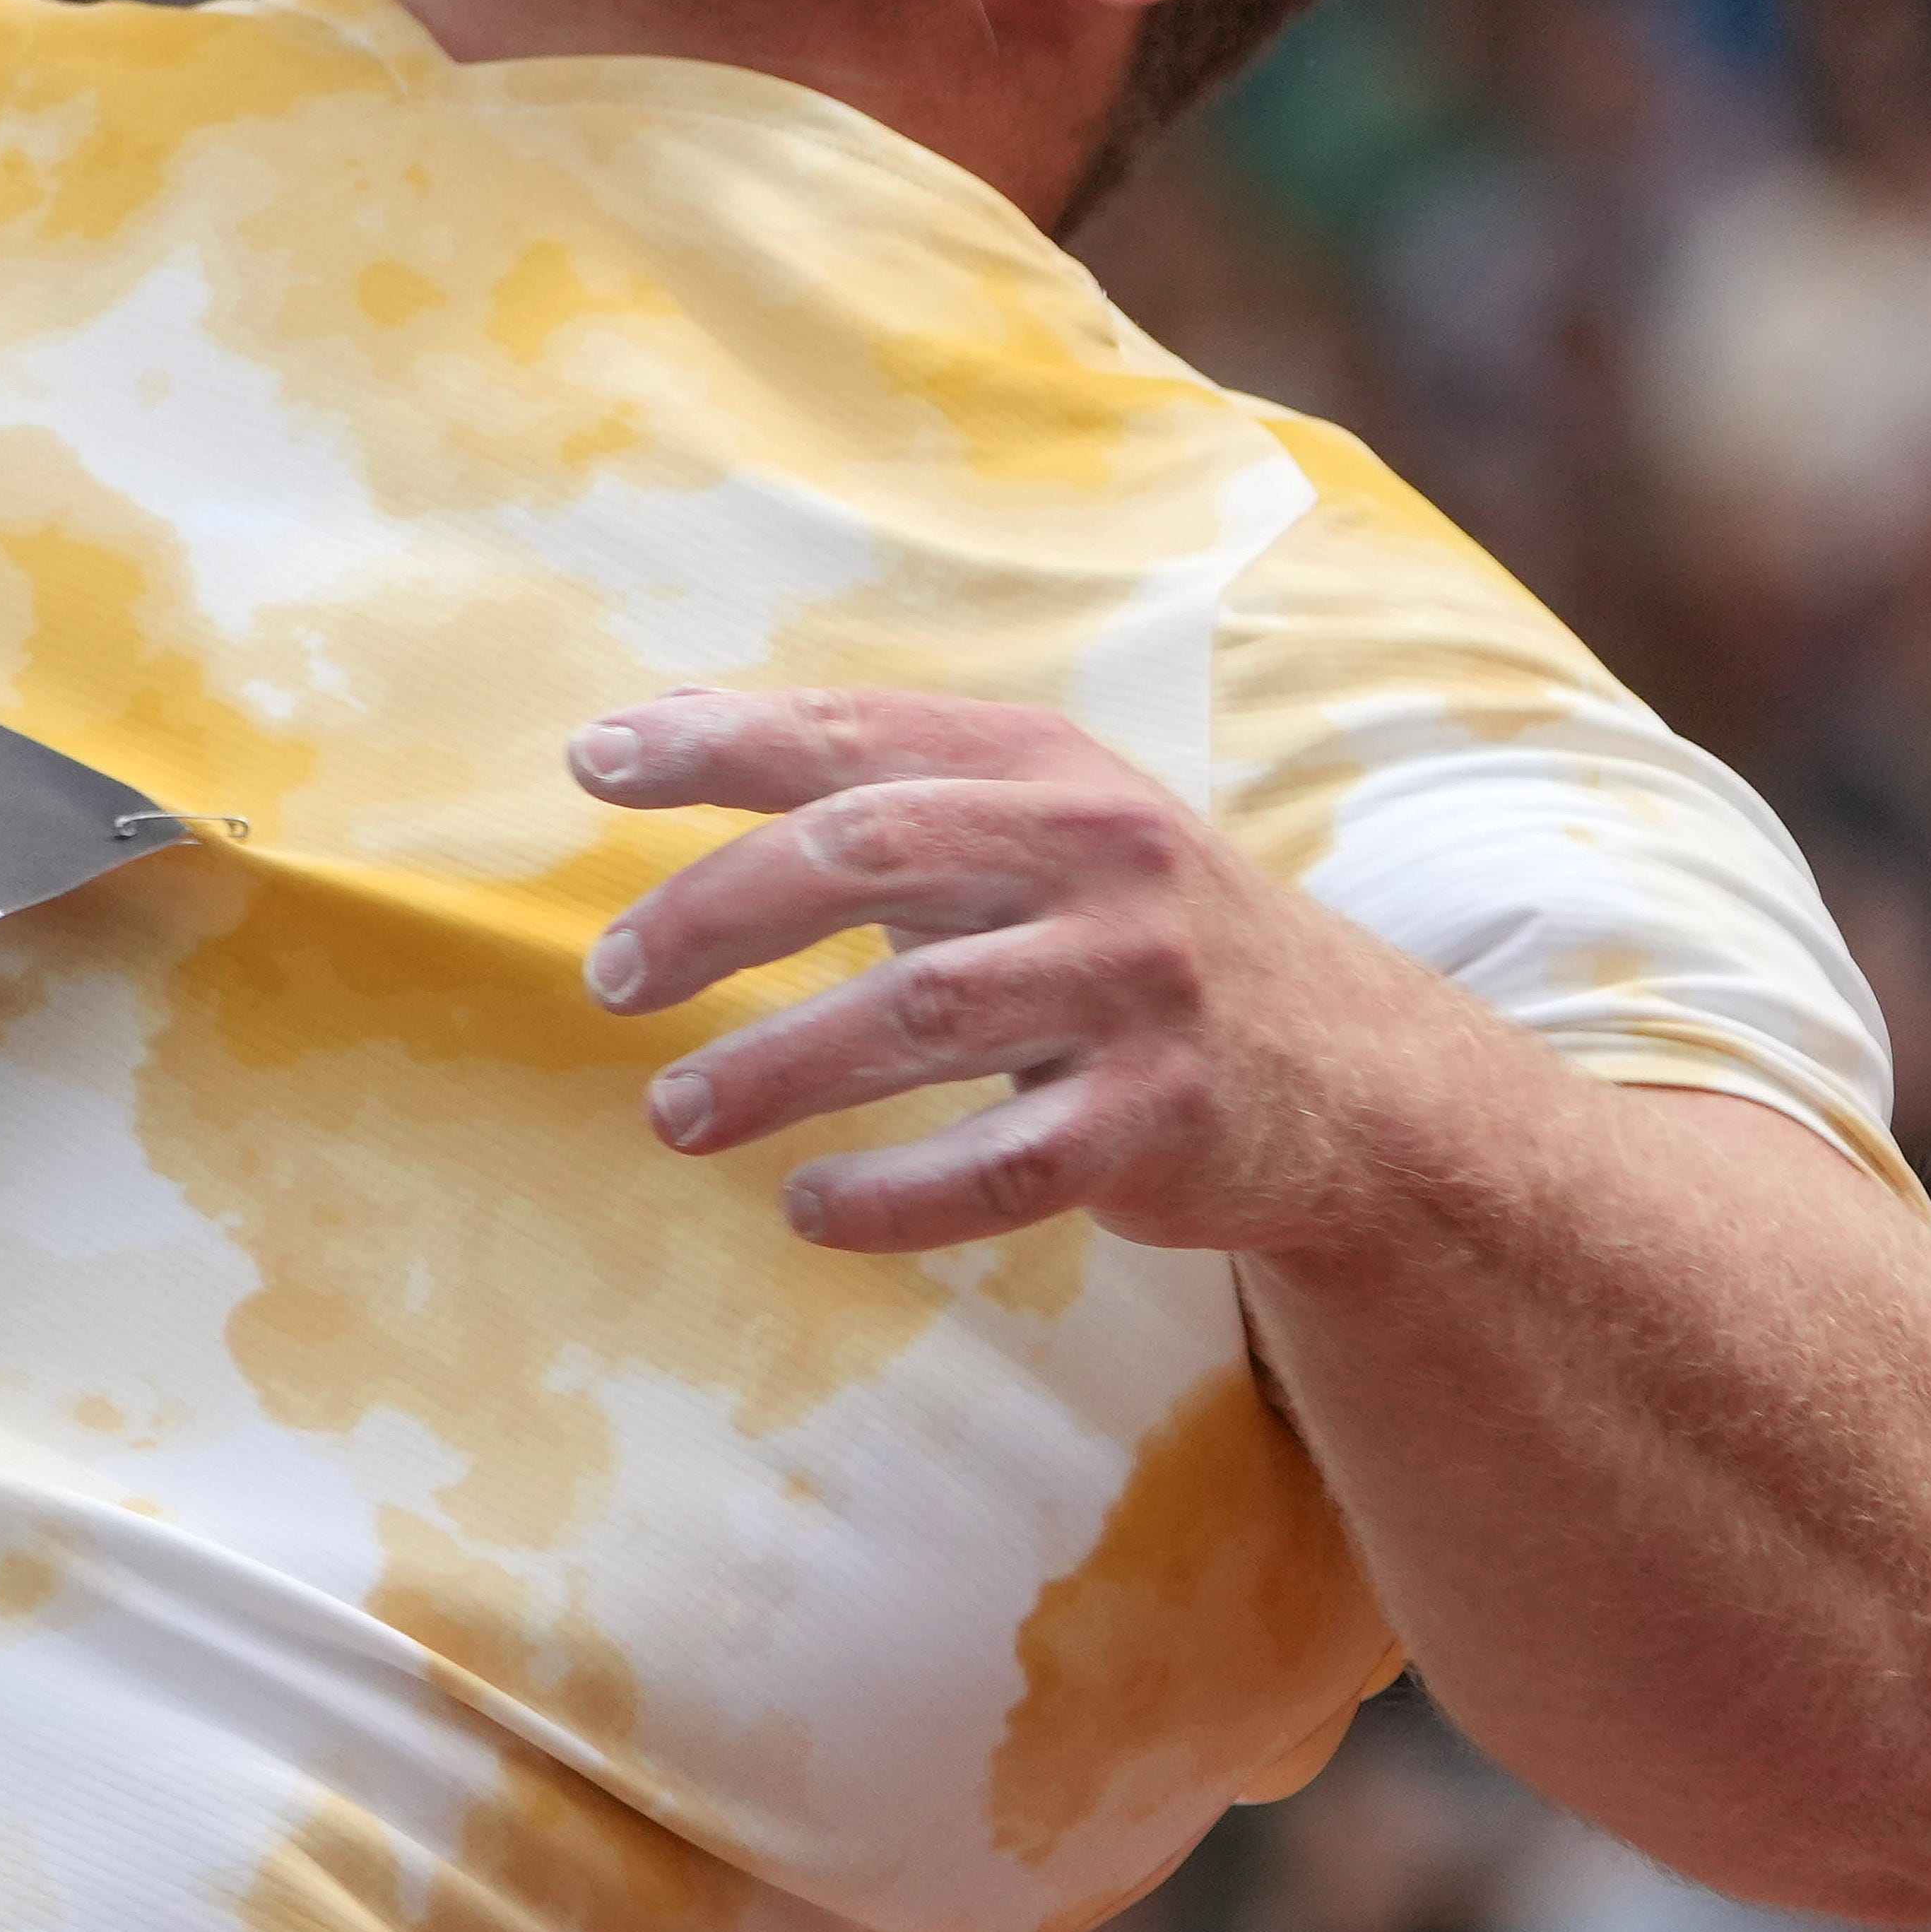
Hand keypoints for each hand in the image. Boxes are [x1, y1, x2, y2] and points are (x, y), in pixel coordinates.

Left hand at [572, 688, 1498, 1259]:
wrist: (1341, 1069)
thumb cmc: (1116, 928)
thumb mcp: (1015, 820)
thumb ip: (854, 776)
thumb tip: (651, 722)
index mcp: (1039, 765)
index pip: (852, 733)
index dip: (714, 742)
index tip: (589, 762)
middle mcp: (1095, 854)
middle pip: (871, 853)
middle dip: (720, 911)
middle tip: (614, 978)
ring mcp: (1136, 986)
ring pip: (924, 1015)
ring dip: (779, 1066)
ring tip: (672, 1112)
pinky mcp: (1163, 1118)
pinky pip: (1006, 1165)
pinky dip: (895, 1194)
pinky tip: (806, 1209)